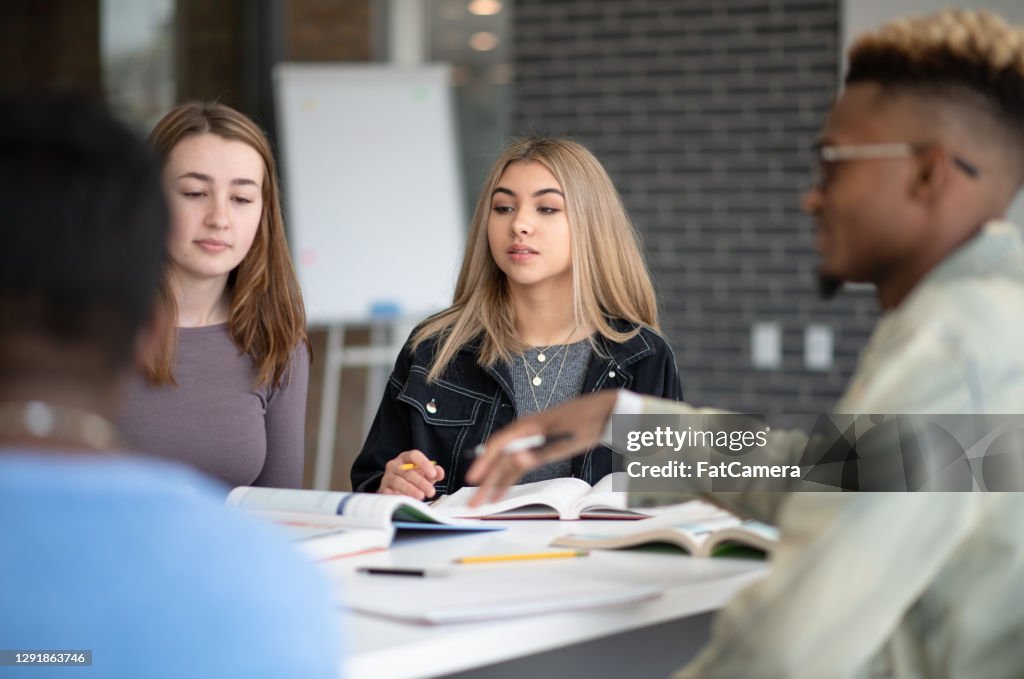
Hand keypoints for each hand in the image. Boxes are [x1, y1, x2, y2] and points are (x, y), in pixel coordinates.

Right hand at [378, 449, 444, 499]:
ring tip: (421, 496)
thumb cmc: (412, 478)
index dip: (424, 463)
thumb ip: (434, 472)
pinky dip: (398, 496)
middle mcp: (394, 465)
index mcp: (405, 457)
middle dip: (421, 482)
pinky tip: (407, 500)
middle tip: (431, 492)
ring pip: (398, 482)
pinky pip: (389, 492)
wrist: (394, 487)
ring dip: (410, 490)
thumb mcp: (425, 473)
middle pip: (407, 471)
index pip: (414, 455)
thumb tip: (439, 473)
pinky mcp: (383, 489)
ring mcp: (387, 477)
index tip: (433, 474)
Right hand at [466, 390, 618, 505]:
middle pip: (500, 458)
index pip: (497, 445)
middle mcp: (525, 433)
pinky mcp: (541, 446)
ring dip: (496, 482)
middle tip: (473, 502)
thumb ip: (539, 453)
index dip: (483, 463)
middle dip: (486, 481)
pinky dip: (511, 477)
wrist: (605, 411)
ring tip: (484, 502)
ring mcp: (532, 440)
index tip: (472, 479)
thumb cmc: (586, 423)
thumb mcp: (564, 440)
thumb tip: (516, 462)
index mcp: (527, 426)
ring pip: (509, 463)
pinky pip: (520, 464)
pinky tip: (504, 490)